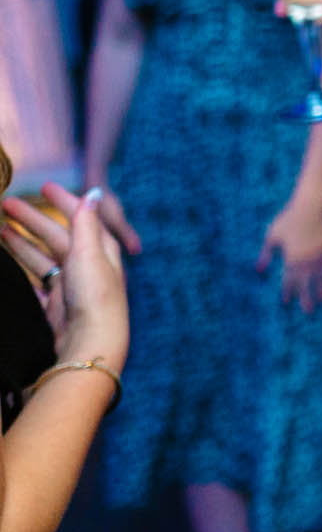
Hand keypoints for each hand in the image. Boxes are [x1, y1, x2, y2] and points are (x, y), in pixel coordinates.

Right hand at [1, 184, 130, 370]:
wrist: (88, 344)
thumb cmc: (94, 297)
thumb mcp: (90, 254)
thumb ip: (87, 224)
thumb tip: (94, 192)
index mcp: (102, 252)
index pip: (82, 220)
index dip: (65, 202)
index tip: (45, 186)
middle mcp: (88, 267)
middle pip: (57, 236)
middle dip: (33, 219)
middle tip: (6, 203)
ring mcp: (70, 287)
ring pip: (42, 257)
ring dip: (23, 242)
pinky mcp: (55, 305)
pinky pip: (35, 281)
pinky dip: (21, 269)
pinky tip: (6, 261)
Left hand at [258, 196, 321, 311]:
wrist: (310, 207)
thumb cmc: (288, 219)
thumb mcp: (272, 236)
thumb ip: (266, 253)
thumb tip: (258, 269)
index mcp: (292, 258)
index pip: (289, 280)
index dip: (287, 292)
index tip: (286, 302)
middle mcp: (307, 260)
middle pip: (307, 283)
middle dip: (307, 298)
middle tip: (309, 311)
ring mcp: (320, 255)